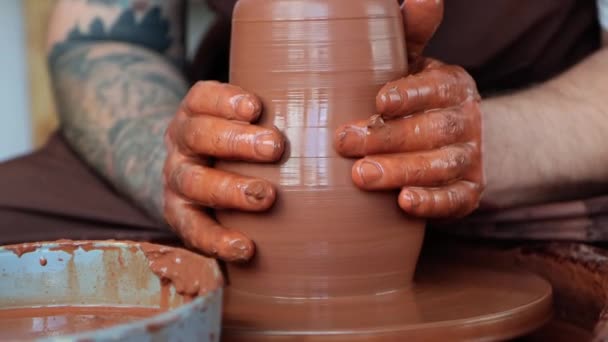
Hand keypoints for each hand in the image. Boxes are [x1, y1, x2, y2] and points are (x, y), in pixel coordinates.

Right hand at [164, 81, 284, 261]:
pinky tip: (246, 247)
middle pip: (199, 136)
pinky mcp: (179, 216)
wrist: (195, 180)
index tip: (255, 108)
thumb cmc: (238, 144)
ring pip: (194, 182)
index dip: (225, 101)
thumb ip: (277, 112)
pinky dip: (218, 240)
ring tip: (265, 196)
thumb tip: (334, 115)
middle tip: (274, 147)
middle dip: (236, 142)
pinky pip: (193, 229)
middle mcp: (181, 144)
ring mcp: (176, 180)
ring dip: (230, 190)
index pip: (202, 98)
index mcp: (195, 113)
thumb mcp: (245, 121)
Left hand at [334, 0, 483, 218]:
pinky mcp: (469, 192)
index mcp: (452, 85)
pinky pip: (456, 200)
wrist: (459, 141)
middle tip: (346, 142)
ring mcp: (470, 159)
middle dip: (389, 138)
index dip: (410, 94)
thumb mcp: (413, 63)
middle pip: (433, 130)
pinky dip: (433, 203)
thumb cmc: (417, 97)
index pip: (435, 87)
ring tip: (362, 176)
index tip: (379, 101)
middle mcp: (465, 120)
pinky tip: (405, 204)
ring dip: (402, 171)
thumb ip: (411, 32)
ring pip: (442, 166)